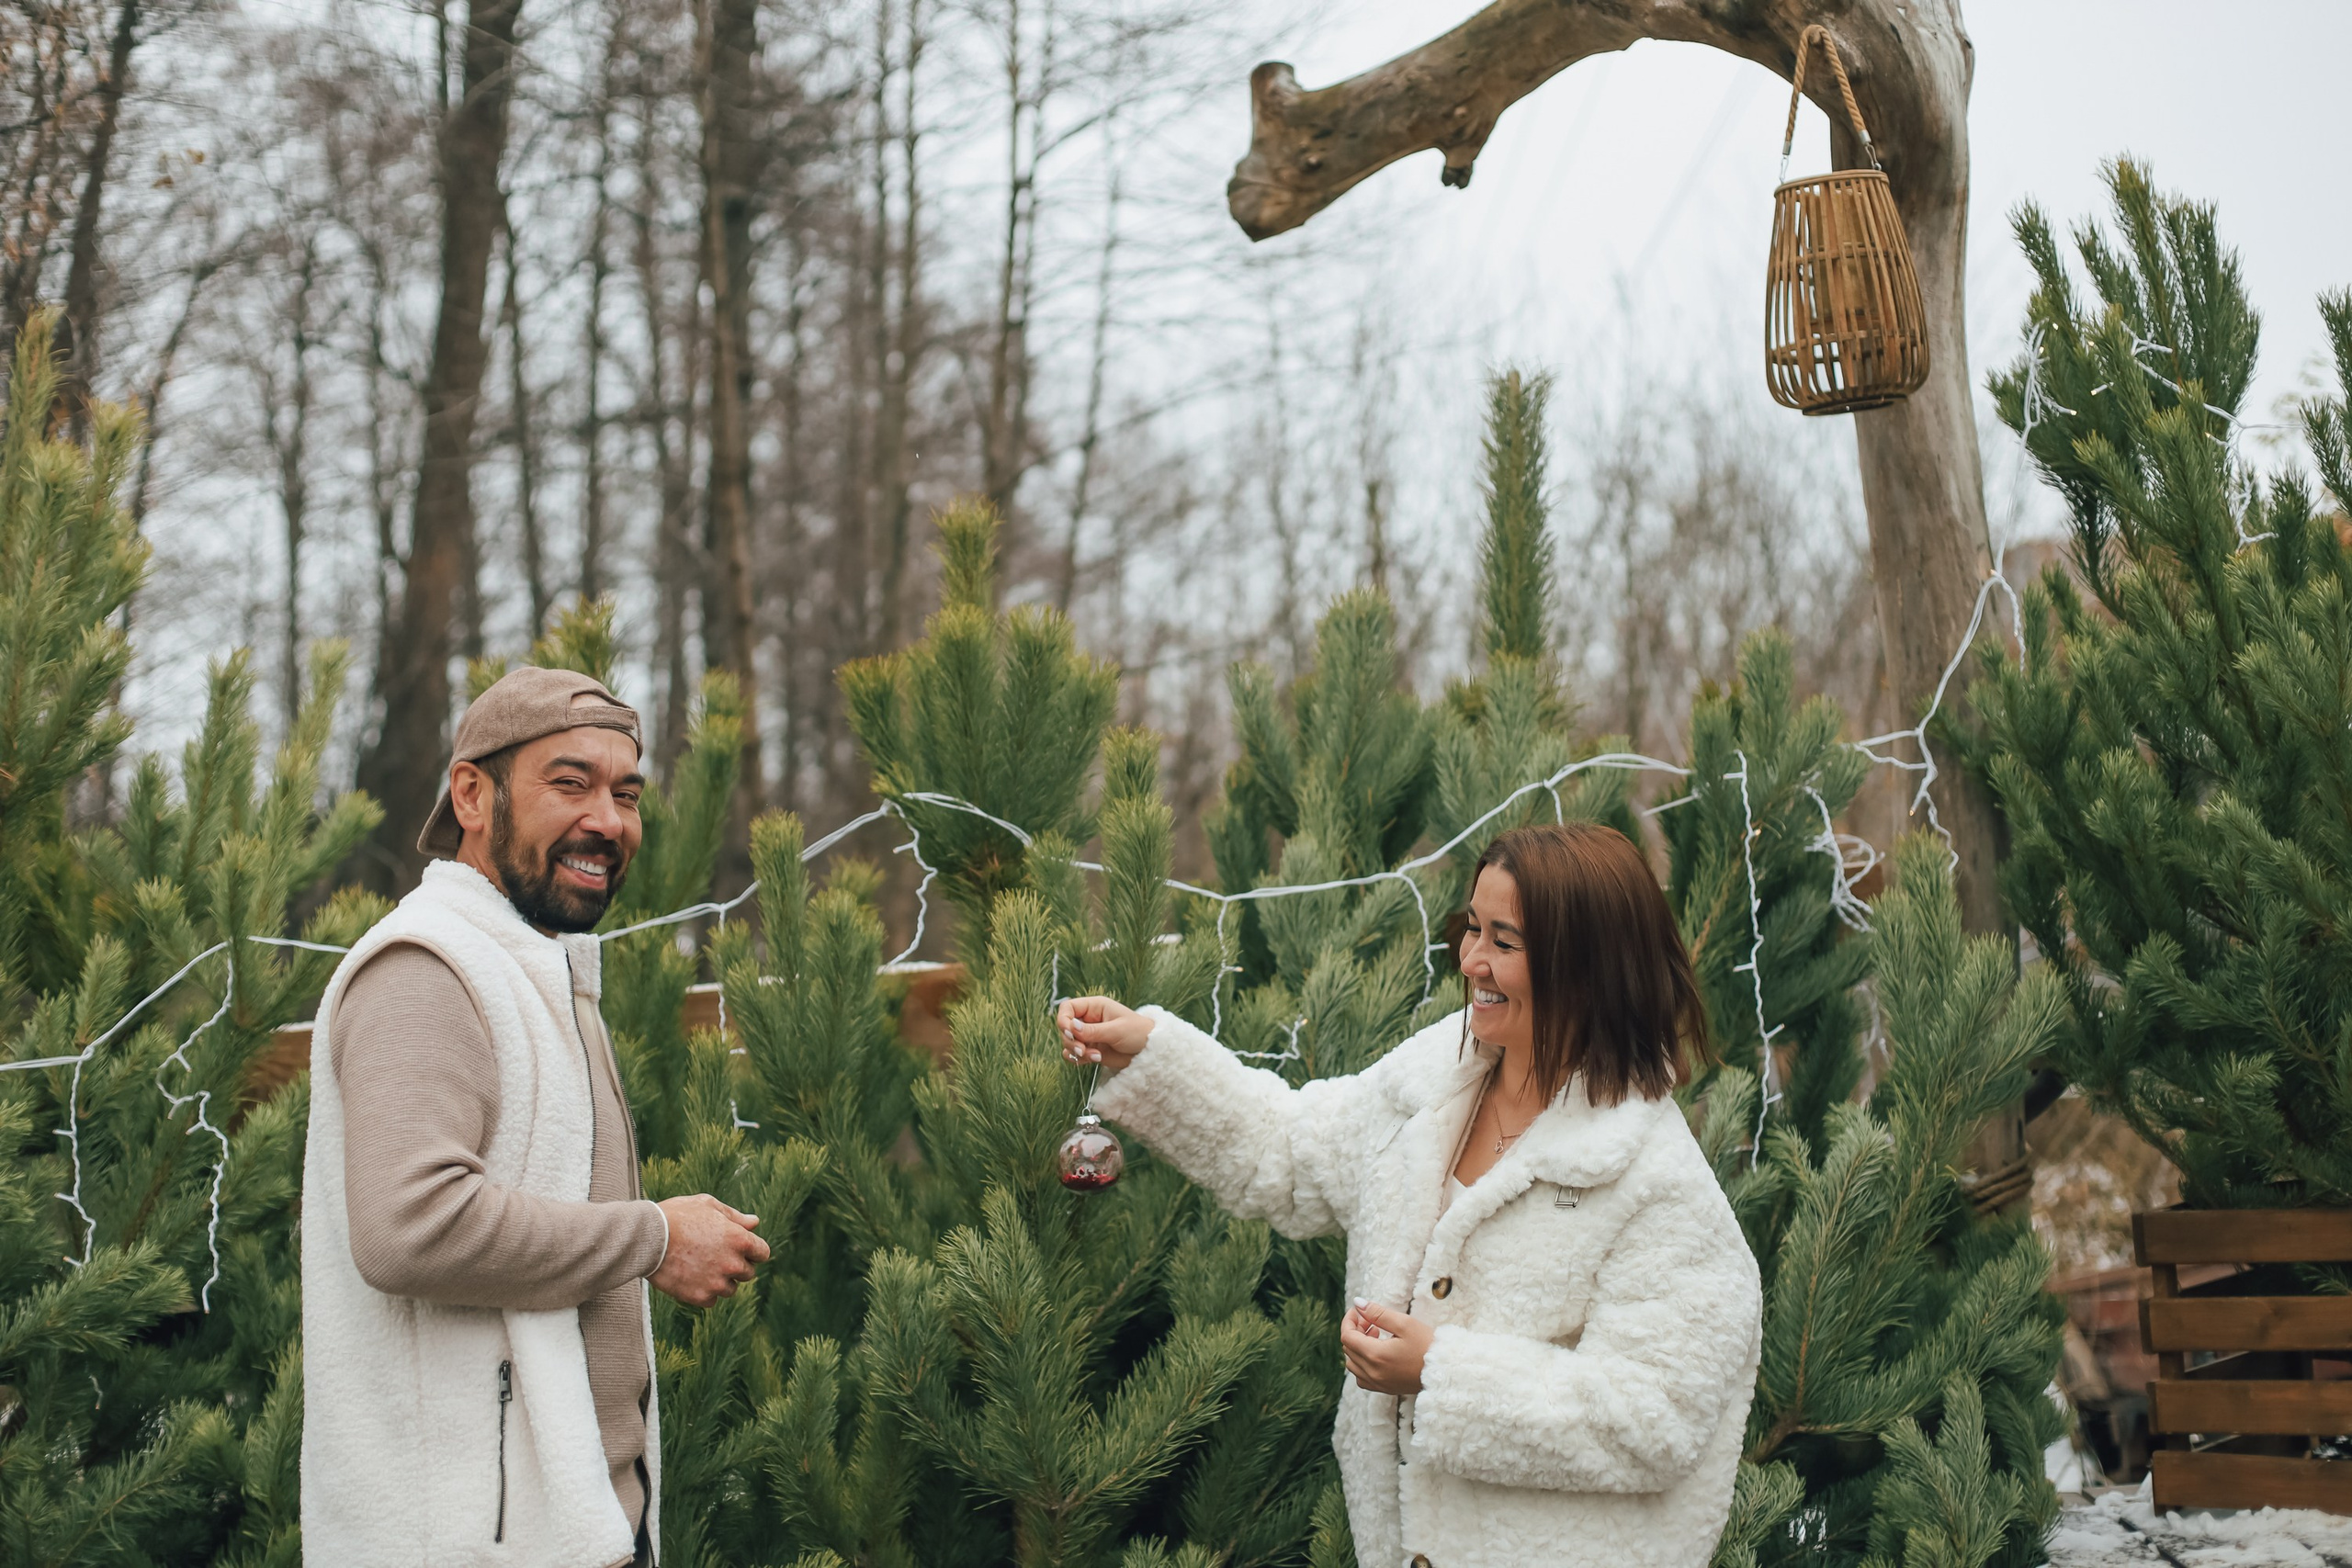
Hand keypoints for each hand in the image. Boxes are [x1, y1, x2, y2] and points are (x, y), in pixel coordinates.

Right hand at [649, 1194, 768, 1307]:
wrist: (647, 1238)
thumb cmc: (677, 1216)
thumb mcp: (707, 1205)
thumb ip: (734, 1216)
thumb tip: (754, 1223)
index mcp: (740, 1240)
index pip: (762, 1253)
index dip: (752, 1250)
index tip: (738, 1248)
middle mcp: (733, 1264)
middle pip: (748, 1273)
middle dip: (736, 1266)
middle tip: (714, 1256)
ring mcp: (717, 1283)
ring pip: (729, 1289)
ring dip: (720, 1281)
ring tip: (699, 1266)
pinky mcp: (699, 1297)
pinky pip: (711, 1300)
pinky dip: (704, 1292)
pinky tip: (690, 1277)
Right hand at [1057, 995, 1151, 1070]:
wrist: (1150, 1051)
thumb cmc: (1138, 1032)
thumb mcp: (1116, 1030)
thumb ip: (1092, 1030)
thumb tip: (1071, 1027)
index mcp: (1095, 1007)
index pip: (1068, 1008)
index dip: (1063, 1019)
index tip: (1069, 1032)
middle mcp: (1089, 1020)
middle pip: (1065, 1027)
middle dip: (1071, 1040)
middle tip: (1083, 1050)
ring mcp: (1089, 1035)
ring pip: (1068, 1042)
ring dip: (1076, 1051)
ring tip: (1095, 1056)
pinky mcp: (1091, 1049)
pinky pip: (1074, 1054)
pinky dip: (1079, 1059)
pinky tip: (1095, 1059)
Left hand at [1340, 1299, 1432, 1395]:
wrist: (1445, 1371)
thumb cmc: (1427, 1345)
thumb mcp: (1404, 1323)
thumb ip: (1377, 1313)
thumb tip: (1357, 1303)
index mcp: (1375, 1355)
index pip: (1347, 1336)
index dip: (1349, 1320)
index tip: (1359, 1311)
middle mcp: (1372, 1373)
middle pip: (1348, 1349)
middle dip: (1355, 1330)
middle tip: (1370, 1320)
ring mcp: (1377, 1383)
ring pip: (1352, 1364)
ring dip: (1358, 1347)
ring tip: (1376, 1334)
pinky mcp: (1384, 1389)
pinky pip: (1361, 1377)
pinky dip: (1362, 1364)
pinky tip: (1377, 1353)